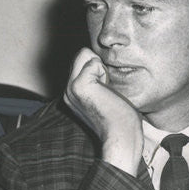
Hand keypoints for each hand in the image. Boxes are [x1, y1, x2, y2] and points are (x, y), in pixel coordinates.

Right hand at [64, 47, 142, 174]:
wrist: (121, 135)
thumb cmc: (120, 119)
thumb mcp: (104, 96)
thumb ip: (97, 81)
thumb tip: (98, 62)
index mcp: (72, 95)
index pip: (80, 62)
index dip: (96, 68)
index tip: (104, 90)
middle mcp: (67, 91)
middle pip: (80, 55)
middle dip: (98, 66)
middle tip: (106, 90)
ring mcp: (71, 88)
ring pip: (84, 54)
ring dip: (101, 70)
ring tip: (105, 91)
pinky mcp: (79, 85)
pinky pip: (93, 62)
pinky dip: (103, 73)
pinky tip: (106, 92)